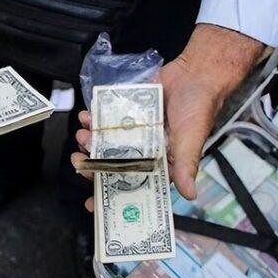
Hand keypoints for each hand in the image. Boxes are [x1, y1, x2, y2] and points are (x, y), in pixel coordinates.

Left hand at [71, 24, 263, 203]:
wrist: (195, 73)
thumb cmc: (199, 109)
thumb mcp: (191, 140)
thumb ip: (186, 165)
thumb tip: (189, 194)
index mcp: (159, 163)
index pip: (133, 186)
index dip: (112, 196)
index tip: (91, 205)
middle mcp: (143, 150)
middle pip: (113, 165)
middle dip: (93, 166)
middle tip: (79, 162)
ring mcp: (133, 131)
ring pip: (105, 143)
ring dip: (90, 141)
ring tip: (82, 135)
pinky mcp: (127, 112)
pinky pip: (106, 119)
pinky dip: (94, 119)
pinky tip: (87, 116)